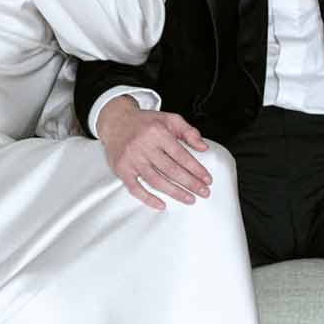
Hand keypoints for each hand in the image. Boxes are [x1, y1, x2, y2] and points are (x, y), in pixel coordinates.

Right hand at [96, 98, 210, 210]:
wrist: (116, 121)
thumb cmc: (145, 122)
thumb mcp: (169, 119)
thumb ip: (188, 132)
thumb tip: (204, 147)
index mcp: (157, 132)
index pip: (181, 155)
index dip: (196, 169)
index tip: (207, 179)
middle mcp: (144, 146)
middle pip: (171, 170)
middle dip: (190, 183)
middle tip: (203, 193)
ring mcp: (131, 159)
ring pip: (156, 181)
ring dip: (175, 193)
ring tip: (189, 199)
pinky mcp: (121, 169)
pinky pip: (135, 188)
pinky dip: (148, 198)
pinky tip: (161, 204)